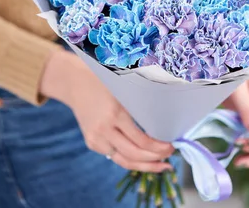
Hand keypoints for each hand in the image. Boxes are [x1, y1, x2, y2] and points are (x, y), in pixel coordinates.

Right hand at [40, 49, 172, 172]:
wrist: (75, 83)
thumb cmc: (104, 81)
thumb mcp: (124, 91)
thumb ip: (139, 107)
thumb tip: (163, 124)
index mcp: (115, 113)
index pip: (141, 140)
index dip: (159, 147)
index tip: (172, 146)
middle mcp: (104, 129)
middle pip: (134, 154)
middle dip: (155, 159)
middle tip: (170, 156)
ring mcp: (96, 138)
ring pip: (124, 161)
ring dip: (145, 165)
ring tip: (161, 166)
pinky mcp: (91, 143)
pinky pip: (114, 156)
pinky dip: (130, 159)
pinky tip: (143, 158)